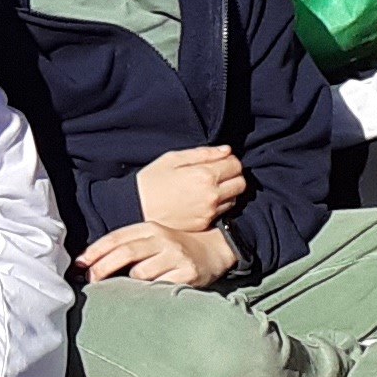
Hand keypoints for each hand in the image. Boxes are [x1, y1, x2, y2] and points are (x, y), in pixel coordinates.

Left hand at [82, 217, 234, 288]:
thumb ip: (128, 246)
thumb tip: (92, 263)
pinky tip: (146, 295)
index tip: (80, 264)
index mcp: (150, 228)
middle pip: (125, 253)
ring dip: (127, 284)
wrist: (215, 249)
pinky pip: (160, 287)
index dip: (95, 251)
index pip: (116, 238)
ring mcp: (176, 256)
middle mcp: (162, 239)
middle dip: (103, 268)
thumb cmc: (175, 248)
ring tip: (125, 289)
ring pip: (141, 273)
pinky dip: (149, 293)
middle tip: (92, 280)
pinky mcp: (188, 274)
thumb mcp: (153, 238)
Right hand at [134, 144, 248, 232]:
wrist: (135, 208)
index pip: (236, 165)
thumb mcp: (173, 158)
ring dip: (227, 192)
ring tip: (207, 188)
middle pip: (241, 183)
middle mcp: (212, 196)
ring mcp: (209, 213)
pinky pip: (222, 213)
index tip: (219, 162)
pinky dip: (217, 205)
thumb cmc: (152, 180)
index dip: (229, 161)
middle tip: (216, 174)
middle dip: (232, 176)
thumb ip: (203, 153)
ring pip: (234, 199)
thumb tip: (227, 151)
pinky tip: (201, 201)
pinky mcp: (204, 225)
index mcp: (205, 175)